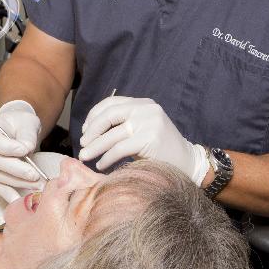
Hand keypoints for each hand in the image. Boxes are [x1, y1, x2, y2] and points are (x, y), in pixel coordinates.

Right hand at [0, 100, 43, 202]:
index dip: (8, 148)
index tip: (25, 150)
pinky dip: (10, 196)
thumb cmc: (21, 123)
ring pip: (0, 177)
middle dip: (17, 170)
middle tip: (34, 174)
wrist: (18, 130)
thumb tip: (27, 149)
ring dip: (19, 183)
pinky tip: (21, 202)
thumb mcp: (27, 122)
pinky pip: (0, 188)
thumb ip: (27, 134)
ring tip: (37, 185)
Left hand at [78, 95, 207, 183]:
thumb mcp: (141, 128)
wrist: (187, 162)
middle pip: (109, 116)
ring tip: (85, 157)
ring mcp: (149, 123)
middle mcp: (146, 109)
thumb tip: (88, 131)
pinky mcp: (150, 139)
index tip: (84, 131)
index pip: (111, 103)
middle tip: (82, 144)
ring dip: (94, 147)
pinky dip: (107, 158)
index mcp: (143, 103)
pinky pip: (119, 149)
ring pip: (112, 135)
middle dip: (92, 131)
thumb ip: (122, 123)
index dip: (94, 116)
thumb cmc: (158, 148)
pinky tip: (101, 165)